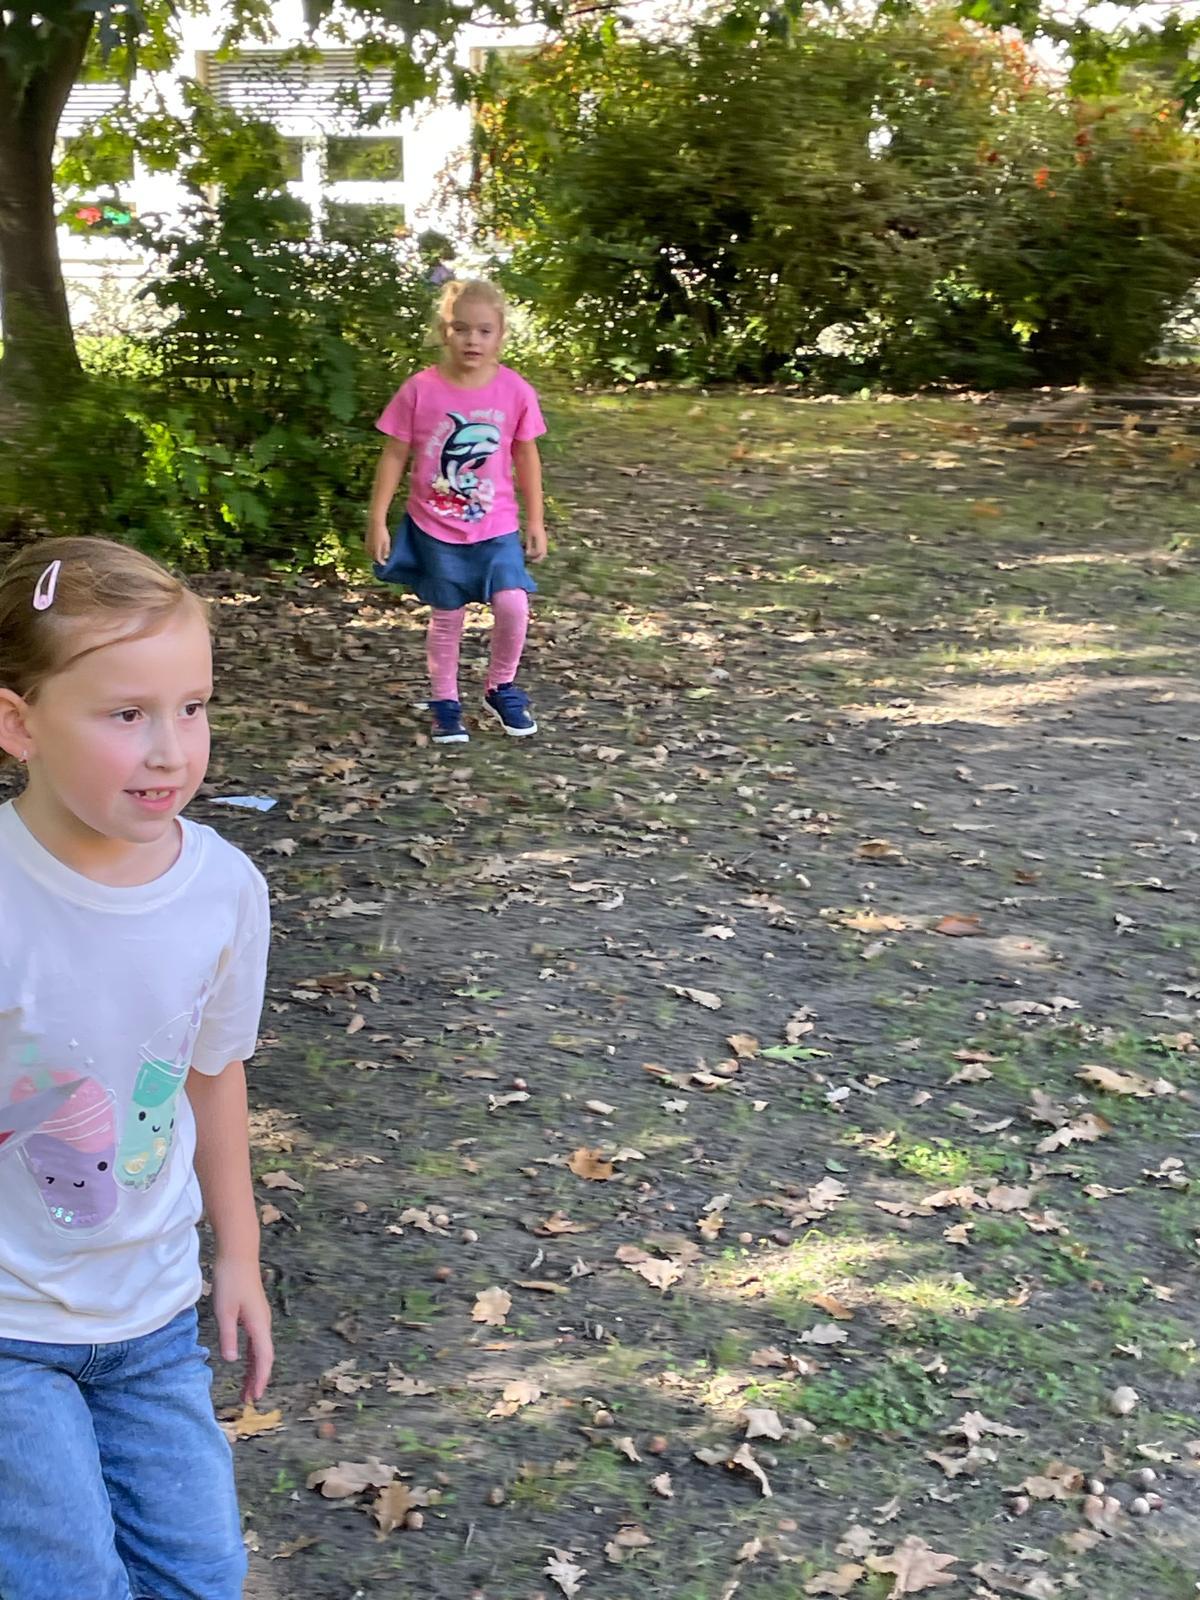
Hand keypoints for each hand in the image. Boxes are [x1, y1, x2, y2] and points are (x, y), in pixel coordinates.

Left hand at [212, 1254, 273, 1403]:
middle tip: (249, 1400)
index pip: (264, 1358)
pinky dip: (252, 1356)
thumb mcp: (225, 1310)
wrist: (238, 1254)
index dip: (261, 1379)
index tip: (256, 1397)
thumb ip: (228, 1336)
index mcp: (259, 1324)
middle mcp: (263, 1323)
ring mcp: (260, 1318)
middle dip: (258, 1379)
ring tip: (246, 1388)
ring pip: (260, 1350)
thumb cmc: (231, 1280)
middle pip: (264, 1357)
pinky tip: (245, 1363)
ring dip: (255, 1369)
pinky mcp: (254, 1314)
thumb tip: (231, 1361)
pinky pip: (256, 1341)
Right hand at [367, 522, 390, 565]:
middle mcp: (370, 548)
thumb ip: (386, 550)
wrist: (375, 523)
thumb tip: (386, 557)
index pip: (378, 559)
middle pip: (373, 557)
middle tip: (383, 561)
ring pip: (370, 554)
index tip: (385, 564)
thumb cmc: (383, 533)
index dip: (382, 562)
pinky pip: (367, 550)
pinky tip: (374, 551)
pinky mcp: (365, 541)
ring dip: (374, 556)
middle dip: (378, 560)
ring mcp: (367, 545)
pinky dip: (371, 552)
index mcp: (376, 549)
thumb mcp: (387, 542)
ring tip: (379, 557)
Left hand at [524, 525, 547, 563]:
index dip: (534, 557)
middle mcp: (544, 542)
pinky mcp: (544, 539)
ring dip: (539, 555)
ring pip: (544, 551)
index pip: (539, 553)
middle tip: (533, 560)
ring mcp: (545, 541)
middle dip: (538, 558)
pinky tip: (534, 550)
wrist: (536, 519)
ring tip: (533, 556)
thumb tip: (528, 553)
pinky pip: (543, 548)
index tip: (529, 558)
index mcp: (540, 541)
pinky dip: (540, 551)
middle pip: (543, 553)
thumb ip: (529, 545)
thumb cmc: (531, 527)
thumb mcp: (528, 536)